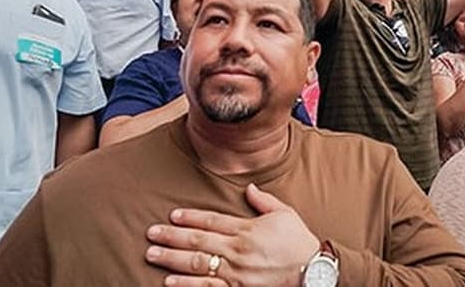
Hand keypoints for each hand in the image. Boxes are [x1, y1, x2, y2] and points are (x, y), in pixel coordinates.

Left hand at [145, 184, 318, 286]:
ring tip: (152, 255)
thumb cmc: (299, 243)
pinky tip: (170, 283)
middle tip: (150, 233)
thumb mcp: (285, 215)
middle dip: (172, 237)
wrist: (313, 273)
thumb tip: (248, 187)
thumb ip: (263, 201)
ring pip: (198, 265)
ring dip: (172, 260)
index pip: (212, 220)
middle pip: (198, 241)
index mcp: (248, 230)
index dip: (190, 217)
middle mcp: (238, 251)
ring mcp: (236, 273)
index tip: (172, 214)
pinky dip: (187, 286)